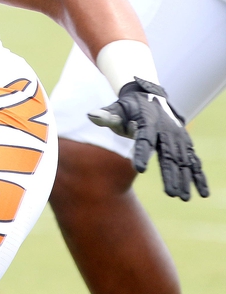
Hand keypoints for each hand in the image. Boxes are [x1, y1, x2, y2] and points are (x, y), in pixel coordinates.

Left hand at [88, 77, 208, 199]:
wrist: (150, 96)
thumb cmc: (129, 106)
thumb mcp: (117, 108)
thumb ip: (107, 115)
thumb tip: (92, 115)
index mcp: (148, 122)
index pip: (144, 139)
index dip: (142, 153)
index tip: (139, 169)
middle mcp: (166, 130)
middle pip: (168, 155)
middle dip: (170, 174)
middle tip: (170, 194)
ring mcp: (178, 137)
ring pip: (183, 160)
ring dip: (184, 179)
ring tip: (183, 197)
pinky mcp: (184, 143)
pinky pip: (193, 161)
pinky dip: (198, 176)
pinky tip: (201, 193)